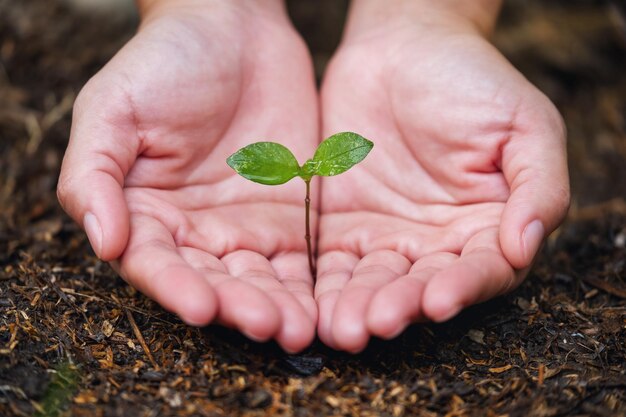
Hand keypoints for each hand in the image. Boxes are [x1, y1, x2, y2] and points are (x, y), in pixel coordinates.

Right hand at [57, 0, 318, 351]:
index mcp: (146, 214)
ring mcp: (244, 228)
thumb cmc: (163, 63)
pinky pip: (300, 261)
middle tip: (267, 326)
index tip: (201, 307)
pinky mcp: (290, 220)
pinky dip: (312, 285)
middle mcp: (194, 232)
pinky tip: (325, 305)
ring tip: (300, 328)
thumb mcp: (113, 109)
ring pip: (260, 280)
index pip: (156, 264)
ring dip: (279, 307)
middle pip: (214, 281)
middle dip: (239, 307)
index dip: (176, 288)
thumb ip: (94, 175)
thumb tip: (104, 242)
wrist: (233, 29)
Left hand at [315, 1, 568, 351]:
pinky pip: (332, 262)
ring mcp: (385, 237)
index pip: (480, 271)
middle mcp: (435, 243)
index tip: (438, 300)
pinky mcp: (340, 226)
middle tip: (376, 323)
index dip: (462, 288)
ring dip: (358, 306)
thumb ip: (537, 186)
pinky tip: (315, 305)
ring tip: (343, 328)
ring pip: (373, 282)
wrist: (401, 46)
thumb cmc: (470, 80)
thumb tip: (525, 246)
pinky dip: (324, 285)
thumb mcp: (523, 124)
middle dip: (399, 307)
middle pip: (420, 286)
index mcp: (485, 226)